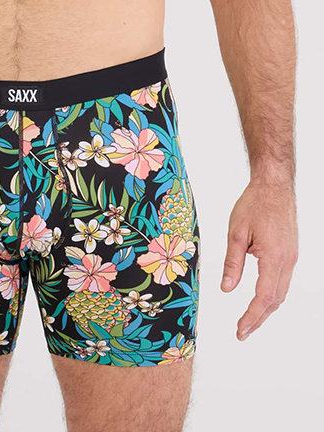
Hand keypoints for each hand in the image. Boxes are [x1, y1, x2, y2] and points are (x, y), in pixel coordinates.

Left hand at [221, 179, 297, 340]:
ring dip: (266, 308)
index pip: (263, 297)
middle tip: (242, 332)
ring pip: (281, 292)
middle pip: (275, 300)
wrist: (274, 186)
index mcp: (274, 257)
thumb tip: (226, 289)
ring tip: (250, 320)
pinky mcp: (291, 252)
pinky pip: (283, 280)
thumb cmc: (254, 204)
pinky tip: (261, 299)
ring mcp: (292, 257)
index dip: (252, 317)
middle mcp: (288, 261)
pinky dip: (272, 294)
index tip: (240, 330)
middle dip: (259, 318)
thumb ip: (232, 263)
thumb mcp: (236, 233)